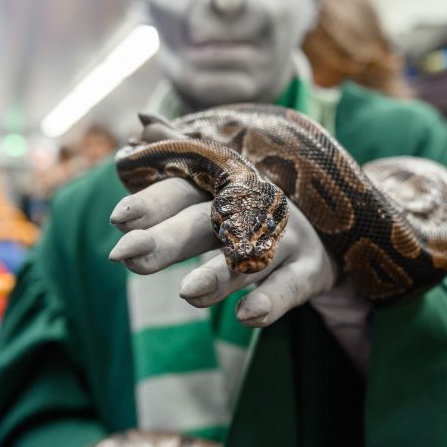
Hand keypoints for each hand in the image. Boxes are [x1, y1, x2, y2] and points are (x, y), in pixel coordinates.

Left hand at [109, 179, 337, 326]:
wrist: (328, 228)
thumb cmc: (251, 208)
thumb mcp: (218, 184)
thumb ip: (176, 158)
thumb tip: (136, 131)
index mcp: (225, 183)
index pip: (182, 189)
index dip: (152, 204)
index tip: (119, 220)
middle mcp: (256, 205)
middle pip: (207, 221)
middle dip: (168, 238)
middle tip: (129, 256)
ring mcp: (287, 238)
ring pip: (249, 257)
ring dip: (219, 274)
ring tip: (187, 292)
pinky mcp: (310, 270)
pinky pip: (290, 287)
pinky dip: (270, 301)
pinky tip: (246, 315)